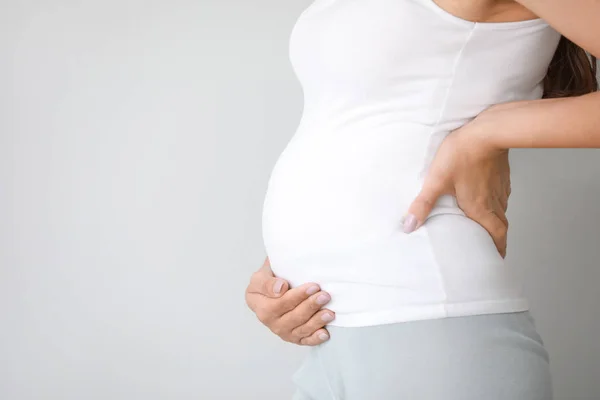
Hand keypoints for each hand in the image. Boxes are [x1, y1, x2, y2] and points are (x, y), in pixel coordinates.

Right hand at [245, 260, 334, 344]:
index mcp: (262, 307)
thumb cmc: (268, 281)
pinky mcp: (294, 337)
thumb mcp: (260, 277)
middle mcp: (272, 323)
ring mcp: (284, 331)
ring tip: (329, 313)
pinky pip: (305, 341)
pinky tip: (325, 334)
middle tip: (325, 296)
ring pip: (302, 329)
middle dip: (311, 306)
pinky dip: (315, 339)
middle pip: (294, 317)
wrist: (272, 290)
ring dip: (317, 322)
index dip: (299, 296)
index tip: (314, 286)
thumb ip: (267, 283)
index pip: (282, 303)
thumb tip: (280, 289)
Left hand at [403, 116, 510, 257]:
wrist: (487, 130)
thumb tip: (409, 226)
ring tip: (485, 226)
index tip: (497, 259)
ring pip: (501, 210)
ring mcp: (500, 187)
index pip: (496, 234)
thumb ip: (423, 203)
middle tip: (491, 246)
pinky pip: (501, 194)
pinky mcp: (501, 174)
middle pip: (501, 225)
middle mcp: (494, 200)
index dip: (498, 248)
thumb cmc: (462, 154)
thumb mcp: (436, 180)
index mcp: (481, 207)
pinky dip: (495, 202)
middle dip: (497, 239)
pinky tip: (486, 197)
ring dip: (495, 220)